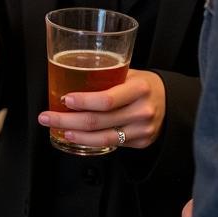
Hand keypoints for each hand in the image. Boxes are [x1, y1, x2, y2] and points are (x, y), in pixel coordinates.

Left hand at [37, 68, 166, 149]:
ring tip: (58, 129)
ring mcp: (142, 131)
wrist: (170, 101)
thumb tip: (68, 74)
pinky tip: (77, 136)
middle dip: (67, 120)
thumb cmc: (141, 83)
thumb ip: (106, 75)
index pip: (107, 99)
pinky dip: (91, 141)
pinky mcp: (140, 143)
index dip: (84, 101)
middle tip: (47, 117)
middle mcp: (142, 111)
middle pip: (98, 121)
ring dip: (76, 135)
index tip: (64, 99)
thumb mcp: (129, 73)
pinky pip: (112, 144)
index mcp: (139, 88)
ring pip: (103, 138)